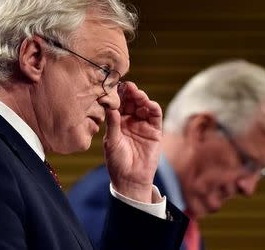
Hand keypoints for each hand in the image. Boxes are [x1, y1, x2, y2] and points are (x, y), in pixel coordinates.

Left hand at [103, 82, 161, 202]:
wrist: (131, 179)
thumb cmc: (117, 162)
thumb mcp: (111, 142)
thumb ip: (112, 124)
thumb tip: (110, 107)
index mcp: (117, 122)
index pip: (119, 105)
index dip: (118, 95)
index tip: (116, 86)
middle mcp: (130, 121)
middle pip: (132, 102)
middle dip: (130, 93)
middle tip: (128, 86)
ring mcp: (143, 124)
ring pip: (143, 106)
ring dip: (141, 98)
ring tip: (137, 94)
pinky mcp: (155, 130)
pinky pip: (155, 116)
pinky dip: (153, 107)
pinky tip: (148, 103)